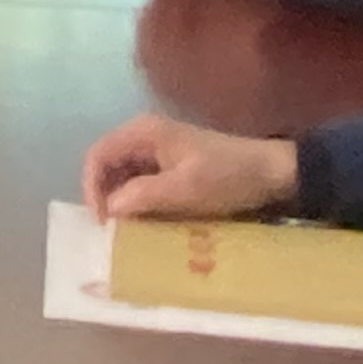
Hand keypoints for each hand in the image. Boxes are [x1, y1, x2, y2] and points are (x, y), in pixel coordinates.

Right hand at [80, 115, 300, 224]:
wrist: (272, 172)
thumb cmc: (229, 176)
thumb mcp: (186, 189)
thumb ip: (144, 195)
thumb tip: (109, 209)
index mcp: (143, 132)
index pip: (97, 155)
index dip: (91, 188)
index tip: (101, 221)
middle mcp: (143, 135)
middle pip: (105, 164)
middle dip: (103, 196)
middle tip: (111, 231)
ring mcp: (156, 149)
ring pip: (121, 175)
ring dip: (120, 201)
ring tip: (126, 230)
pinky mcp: (169, 164)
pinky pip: (139, 182)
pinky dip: (136, 201)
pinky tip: (144, 222)